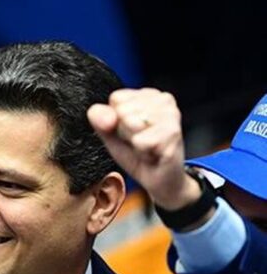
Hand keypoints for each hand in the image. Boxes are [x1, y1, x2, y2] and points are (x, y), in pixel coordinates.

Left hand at [87, 88, 201, 209]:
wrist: (159, 179)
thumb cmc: (137, 153)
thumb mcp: (111, 135)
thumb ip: (100, 120)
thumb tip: (99, 113)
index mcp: (147, 94)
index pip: (116, 98)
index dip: (116, 120)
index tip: (129, 131)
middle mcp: (163, 99)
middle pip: (123, 111)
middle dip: (126, 132)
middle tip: (139, 141)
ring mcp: (171, 114)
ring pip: (132, 124)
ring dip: (135, 143)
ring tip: (146, 147)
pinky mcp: (173, 133)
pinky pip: (142, 141)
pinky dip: (143, 152)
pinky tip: (154, 154)